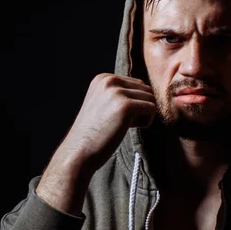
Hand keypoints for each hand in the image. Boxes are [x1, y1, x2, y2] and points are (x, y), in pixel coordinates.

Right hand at [36, 74, 155, 213]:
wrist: (79, 151)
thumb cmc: (93, 133)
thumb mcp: (102, 103)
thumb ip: (119, 94)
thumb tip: (148, 91)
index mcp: (103, 78)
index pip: (136, 84)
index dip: (133, 103)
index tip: (115, 116)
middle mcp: (109, 80)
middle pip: (145, 89)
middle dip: (140, 107)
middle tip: (121, 123)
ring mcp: (117, 92)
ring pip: (150, 98)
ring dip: (143, 115)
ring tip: (123, 126)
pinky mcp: (126, 105)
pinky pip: (152, 109)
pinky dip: (145, 122)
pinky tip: (127, 129)